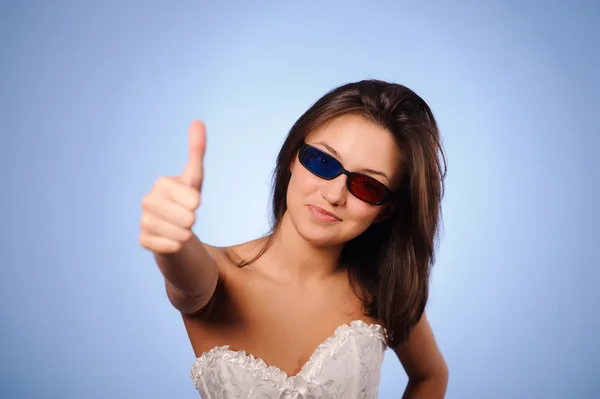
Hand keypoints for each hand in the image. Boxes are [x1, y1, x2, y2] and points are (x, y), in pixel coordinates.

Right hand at [139, 121, 206, 253]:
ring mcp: (144, 221)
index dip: (196, 203)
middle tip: (186, 217)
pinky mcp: (143, 241)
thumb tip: (198, 121)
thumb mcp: (195, 178)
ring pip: (180, 233)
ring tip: (181, 228)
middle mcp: (147, 201)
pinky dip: (177, 245)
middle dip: (192, 220)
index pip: (193, 200)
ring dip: (186, 233)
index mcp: (161, 184)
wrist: (175, 230)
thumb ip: (197, 151)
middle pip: (188, 217)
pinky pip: (171, 247)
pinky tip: (173, 240)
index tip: (190, 202)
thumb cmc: (186, 201)